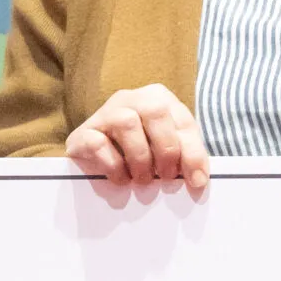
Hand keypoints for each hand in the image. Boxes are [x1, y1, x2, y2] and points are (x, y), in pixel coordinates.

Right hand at [65, 85, 209, 194]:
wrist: (95, 157)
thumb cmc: (139, 153)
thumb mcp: (166, 151)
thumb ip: (184, 157)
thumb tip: (197, 180)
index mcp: (158, 98)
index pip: (183, 120)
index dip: (192, 152)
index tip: (196, 181)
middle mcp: (131, 98)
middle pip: (155, 111)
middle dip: (166, 149)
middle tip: (166, 176)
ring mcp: (105, 113)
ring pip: (126, 122)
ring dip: (139, 158)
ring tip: (142, 178)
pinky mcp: (83, 133)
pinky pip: (98, 143)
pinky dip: (114, 166)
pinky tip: (120, 178)